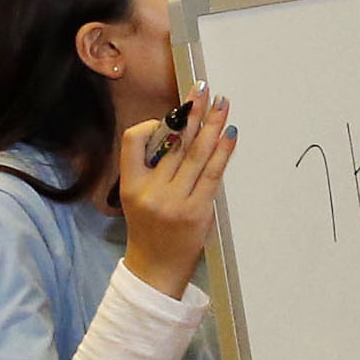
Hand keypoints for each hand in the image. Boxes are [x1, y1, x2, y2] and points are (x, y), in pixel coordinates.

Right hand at [118, 97, 235, 292]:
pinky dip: (222, 152)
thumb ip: (150, 168)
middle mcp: (151, 192)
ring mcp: (175, 202)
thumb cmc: (148, 228)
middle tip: (203, 90)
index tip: (168, 117)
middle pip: (174, 144)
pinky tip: (229, 134)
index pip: (134, 141)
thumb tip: (178, 132)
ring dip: (211, 125)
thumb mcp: (134, 197)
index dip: (151, 125)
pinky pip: (212, 174)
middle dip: (191, 113)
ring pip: (196, 155)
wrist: (156, 268)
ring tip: (222, 104)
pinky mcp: (198, 211)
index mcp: (130, 185)